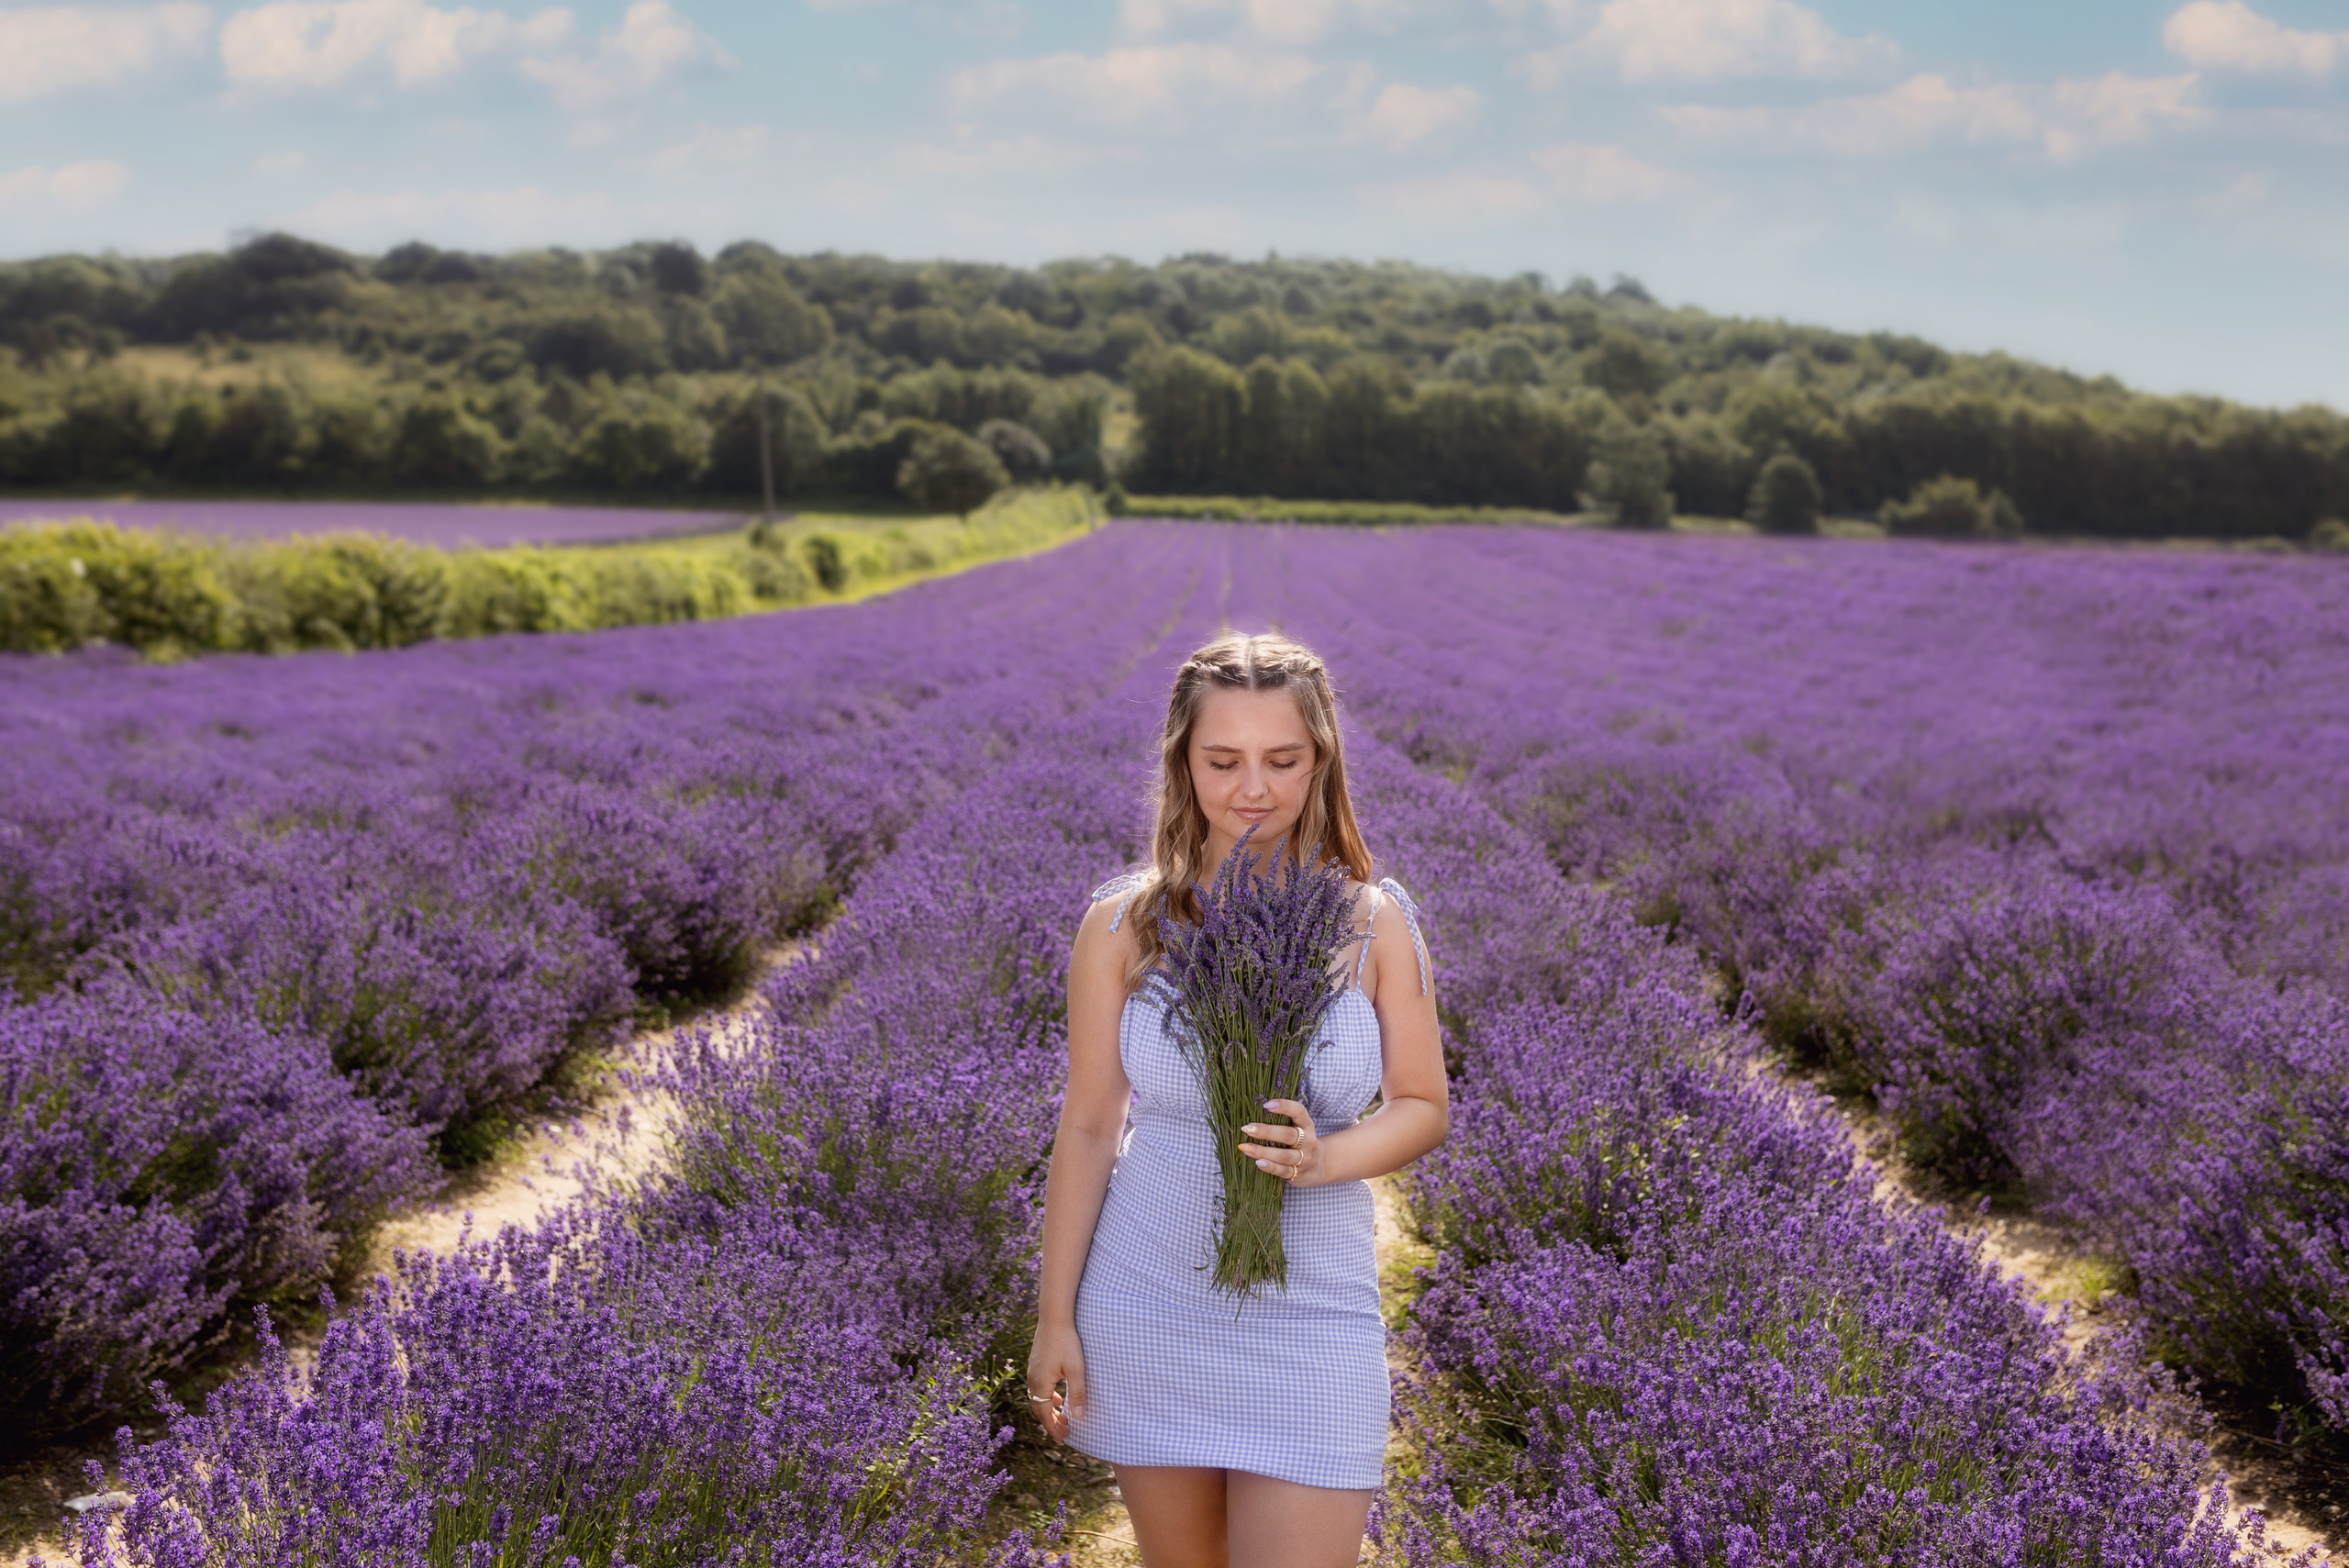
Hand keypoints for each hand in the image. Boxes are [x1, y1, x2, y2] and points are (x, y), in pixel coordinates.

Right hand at [1026, 1320, 1086, 1442]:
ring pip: (1038, 1398)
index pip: (1044, 1414)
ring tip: (1063, 1417)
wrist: (1054, 1316)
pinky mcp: (1036, 1363)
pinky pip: (1039, 1387)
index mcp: (1040, 1383)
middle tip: (1065, 1433)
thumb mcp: (1076, 1369)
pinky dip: (1047, 1397)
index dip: (1053, 1429)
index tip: (1063, 1440)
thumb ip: (1077, 1393)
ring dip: (1049, 1410)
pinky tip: (1057, 1397)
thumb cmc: (1067, 1341)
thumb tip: (1077, 1416)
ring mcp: (1032, 1370)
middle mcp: (1032, 1379)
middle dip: (1051, 1423)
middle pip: (1038, 1409)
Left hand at [1240, 1099, 1321, 1188]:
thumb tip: (1252, 1114)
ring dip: (1262, 1151)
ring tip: (1245, 1147)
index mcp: (1307, 1125)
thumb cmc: (1300, 1141)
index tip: (1266, 1105)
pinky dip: (1270, 1167)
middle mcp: (1308, 1141)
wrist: (1319, 1166)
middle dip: (1266, 1131)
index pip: (1299, 1112)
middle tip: (1247, 1128)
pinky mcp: (1298, 1174)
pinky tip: (1258, 1162)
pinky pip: (1283, 1171)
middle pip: (1288, 1135)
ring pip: (1283, 1155)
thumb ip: (1282, 1121)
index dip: (1284, 1106)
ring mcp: (1304, 1159)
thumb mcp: (1298, 1128)